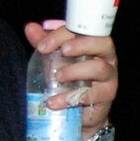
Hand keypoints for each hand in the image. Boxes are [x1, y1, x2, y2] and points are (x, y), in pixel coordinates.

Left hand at [24, 23, 117, 139]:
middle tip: (62, 52)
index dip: (64, 34)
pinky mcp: (106, 96)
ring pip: (99, 68)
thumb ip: (45, 43)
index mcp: (95, 44)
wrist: (80, 113)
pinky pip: (91, 95)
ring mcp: (109, 78)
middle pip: (103, 43)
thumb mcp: (56, 59)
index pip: (85, 30)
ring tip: (58, 78)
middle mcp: (106, 58)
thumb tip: (30, 28)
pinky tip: (53, 101)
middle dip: (81, 45)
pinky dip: (69, 98)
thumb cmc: (70, 80)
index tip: (44, 45)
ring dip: (75, 71)